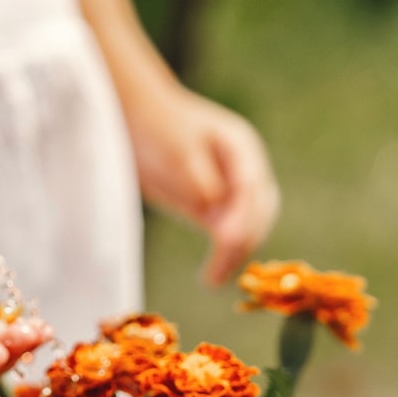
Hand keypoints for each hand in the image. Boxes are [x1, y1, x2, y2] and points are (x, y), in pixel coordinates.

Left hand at [128, 86, 280, 283]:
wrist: (138, 117)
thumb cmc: (155, 127)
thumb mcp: (174, 148)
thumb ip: (197, 176)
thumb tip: (214, 205)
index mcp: (240, 146)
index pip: (251, 185)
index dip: (242, 215)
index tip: (226, 240)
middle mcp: (246, 168)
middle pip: (259, 209)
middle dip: (243, 240)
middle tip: (219, 269)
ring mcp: (235, 188)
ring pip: (251, 226)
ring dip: (237, 253)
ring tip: (213, 279)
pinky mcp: (219, 206)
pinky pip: (230, 235)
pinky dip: (225, 255)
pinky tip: (211, 277)